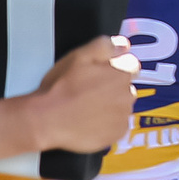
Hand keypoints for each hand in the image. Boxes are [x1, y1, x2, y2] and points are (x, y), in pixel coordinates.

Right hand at [22, 33, 138, 154]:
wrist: (47, 120)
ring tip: (87, 108)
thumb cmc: (60, 88)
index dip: (115, 68)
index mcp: (120, 73)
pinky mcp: (116, 134)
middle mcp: (127, 95)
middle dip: (112, 88)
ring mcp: (123, 116)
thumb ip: (105, 45)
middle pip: (126, 87)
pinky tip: (89, 121)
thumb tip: (123, 45)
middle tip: (89, 92)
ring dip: (110, 106)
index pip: (131, 65)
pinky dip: (107, 124)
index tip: (100, 74)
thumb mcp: (79, 56)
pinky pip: (117, 126)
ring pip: (121, 107)